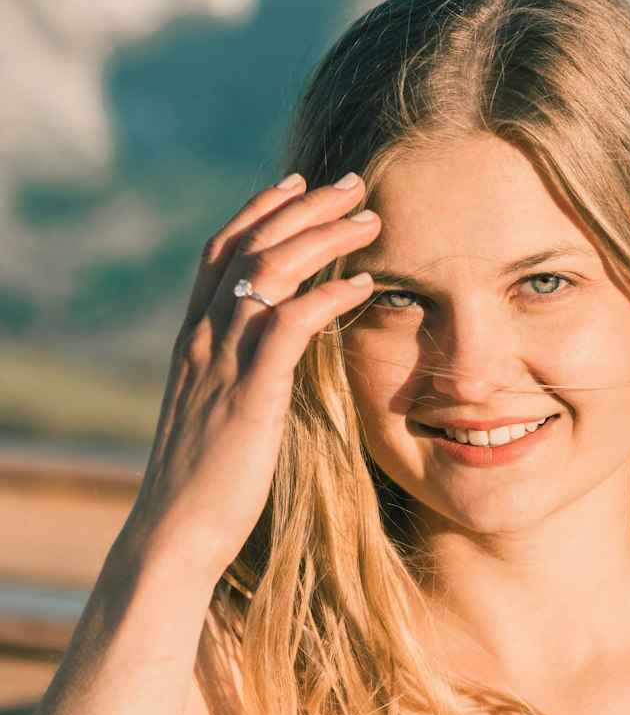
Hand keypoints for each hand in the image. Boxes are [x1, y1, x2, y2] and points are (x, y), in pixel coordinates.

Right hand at [117, 172, 379, 582]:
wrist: (175, 532)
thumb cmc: (205, 480)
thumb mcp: (215, 409)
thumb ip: (238, 371)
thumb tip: (273, 354)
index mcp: (194, 337)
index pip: (222, 250)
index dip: (259, 210)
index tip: (298, 182)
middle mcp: (203, 336)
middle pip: (254, 245)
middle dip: (305, 206)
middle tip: (353, 184)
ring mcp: (223, 360)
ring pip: (273, 270)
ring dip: (325, 236)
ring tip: (369, 219)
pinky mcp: (250, 391)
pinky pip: (291, 324)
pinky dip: (329, 294)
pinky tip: (364, 283)